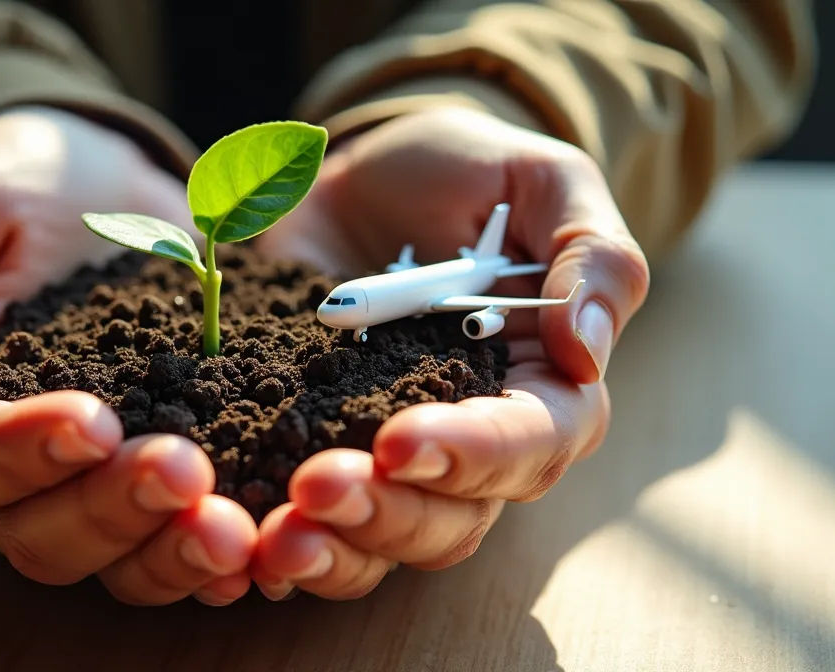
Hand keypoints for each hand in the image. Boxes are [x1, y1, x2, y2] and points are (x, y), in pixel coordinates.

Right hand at [0, 106, 257, 605]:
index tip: (95, 419)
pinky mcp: (144, 489)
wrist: (99, 185)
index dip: (20, 451)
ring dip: (166, 551)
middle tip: (184, 469)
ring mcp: (73, 492)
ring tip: (232, 527)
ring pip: (104, 561)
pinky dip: (209, 559)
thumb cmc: (7, 184)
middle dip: (111, 508)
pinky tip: (259, 546)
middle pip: (34, 531)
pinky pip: (167, 549)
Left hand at [249, 106, 649, 599]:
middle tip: (315, 489)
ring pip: (386, 540)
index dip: (474, 454)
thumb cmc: (468, 176)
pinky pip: (314, 524)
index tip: (400, 440)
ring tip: (276, 538)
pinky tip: (244, 547)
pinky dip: (284, 546)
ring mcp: (392, 454)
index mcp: (543, 384)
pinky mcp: (320, 448)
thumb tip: (587, 348)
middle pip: (454, 516)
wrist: (361, 176)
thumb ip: (590, 254)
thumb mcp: (541, 182)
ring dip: (335, 549)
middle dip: (388, 512)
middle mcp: (474, 440)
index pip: (533, 444)